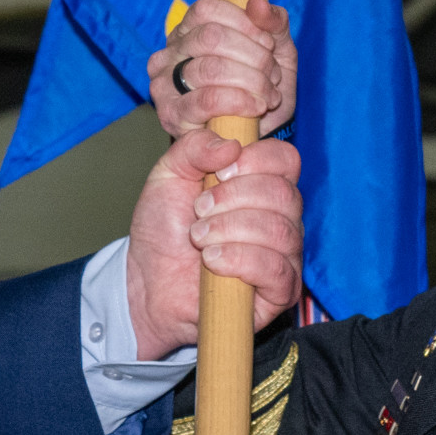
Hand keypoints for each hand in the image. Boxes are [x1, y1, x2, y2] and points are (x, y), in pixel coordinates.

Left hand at [124, 129, 301, 359]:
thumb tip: (231, 144)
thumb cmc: (165, 229)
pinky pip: (277, 269)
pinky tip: (212, 261)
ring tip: (199, 238)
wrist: (150, 282)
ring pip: (280, 231)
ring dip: (230, 230)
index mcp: (262, 183)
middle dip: (234, 198)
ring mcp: (284, 254)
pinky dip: (240, 260)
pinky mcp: (280, 290)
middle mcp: (281, 216)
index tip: (219, 172)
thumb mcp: (169, 174)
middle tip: (198, 211)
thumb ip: (193, 146)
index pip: (285, 159)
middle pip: (283, 194)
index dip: (255, 160)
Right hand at [150, 0, 296, 137]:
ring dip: (252, 81)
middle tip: (273, 74)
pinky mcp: (172, 115)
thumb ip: (273, 22)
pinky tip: (257, 107)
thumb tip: (257, 3)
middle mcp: (170, 53)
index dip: (245, 24)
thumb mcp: (278, 50)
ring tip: (268, 94)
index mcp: (189, 29)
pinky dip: (241, 102)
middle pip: (211, 37)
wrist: (258, 135)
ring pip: (210, 68)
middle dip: (253, 56)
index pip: (207, 9)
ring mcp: (165, 84)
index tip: (268, 45)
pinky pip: (207, 101)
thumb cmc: (261, 86)